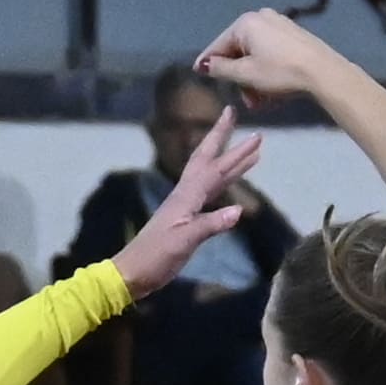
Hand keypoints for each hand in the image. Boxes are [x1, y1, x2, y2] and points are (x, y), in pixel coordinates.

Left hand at [108, 129, 268, 294]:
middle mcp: (186, 194)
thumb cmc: (157, 256)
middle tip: (232, 113)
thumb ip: (210, 225)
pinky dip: (224, 182)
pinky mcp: (187, 217)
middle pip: (207, 158)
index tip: (250, 130)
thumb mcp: (184, 241)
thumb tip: (239, 211)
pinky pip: (210, 191)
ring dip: (230, 160)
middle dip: (221, 137)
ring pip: (211, 174)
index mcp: (186, 196)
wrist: (134, 271)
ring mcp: (186, 205)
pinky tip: (231, 180)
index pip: (214, 167)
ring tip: (250, 150)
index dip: (233, 150)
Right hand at [193, 10, 338, 98]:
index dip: (208, 62)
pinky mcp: (294, 36)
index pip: (219, 45)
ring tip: (262, 102)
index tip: (197, 73)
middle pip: (239, 51)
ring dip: (254, 80)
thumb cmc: (280, 72)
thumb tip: (205, 65)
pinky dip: (268, 72)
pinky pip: (272, 54)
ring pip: (256, 56)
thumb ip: (221, 69)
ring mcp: (280, 25)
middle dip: (240, 79)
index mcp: (246, 23)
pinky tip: (274, 92)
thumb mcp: (246, 74)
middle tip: (247, 101)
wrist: (323, 72)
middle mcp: (262, 18)